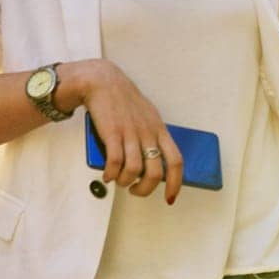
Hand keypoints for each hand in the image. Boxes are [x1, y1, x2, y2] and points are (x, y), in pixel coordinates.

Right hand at [59, 59, 182, 203]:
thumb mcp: (147, 116)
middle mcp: (148, 133)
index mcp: (159, 130)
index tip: (169, 197)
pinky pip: (115, 162)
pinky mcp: (112, 133)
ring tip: (118, 180)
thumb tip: (154, 159)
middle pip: (155, 172)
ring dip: (125, 181)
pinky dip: (111, 174)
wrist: (103, 81)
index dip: (175, 183)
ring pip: (134, 170)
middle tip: (135, 190)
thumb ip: (152, 136)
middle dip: (145, 189)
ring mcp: (130, 133)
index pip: (176, 161)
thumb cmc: (124, 100)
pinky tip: (107, 175)